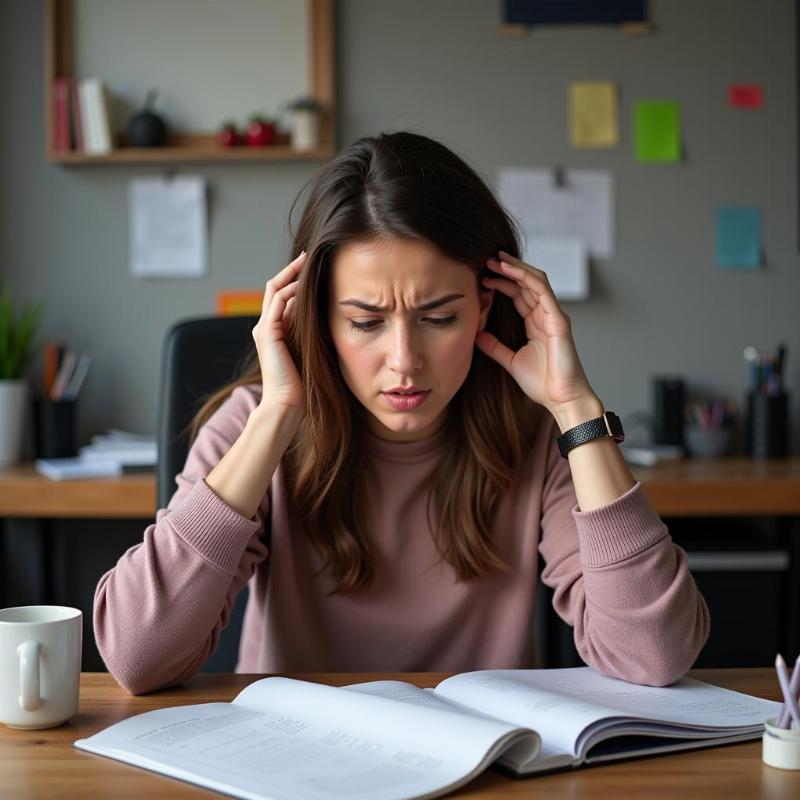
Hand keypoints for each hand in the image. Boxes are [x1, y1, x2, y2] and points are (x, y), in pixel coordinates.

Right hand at [251, 251, 306, 417]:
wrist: (287, 403)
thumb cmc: (303, 383)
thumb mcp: (310, 350)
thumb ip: (311, 332)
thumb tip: (327, 314)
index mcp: (274, 330)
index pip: (282, 296)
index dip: (295, 279)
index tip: (313, 266)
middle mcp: (265, 326)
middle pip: (275, 287)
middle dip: (292, 270)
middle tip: (308, 255)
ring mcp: (264, 329)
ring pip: (275, 290)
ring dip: (292, 275)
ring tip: (308, 263)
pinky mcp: (267, 333)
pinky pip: (277, 302)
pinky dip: (290, 290)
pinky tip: (305, 283)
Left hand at [474, 250, 601, 426]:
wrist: (560, 399)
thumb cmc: (542, 384)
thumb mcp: (510, 361)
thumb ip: (495, 347)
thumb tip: (476, 334)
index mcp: (536, 323)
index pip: (519, 294)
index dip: (502, 283)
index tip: (483, 277)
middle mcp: (545, 315)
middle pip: (526, 283)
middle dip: (507, 269)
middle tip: (487, 260)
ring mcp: (553, 315)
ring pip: (535, 281)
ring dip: (516, 268)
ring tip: (496, 260)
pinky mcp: (558, 320)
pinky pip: (542, 291)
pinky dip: (525, 278)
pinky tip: (509, 270)